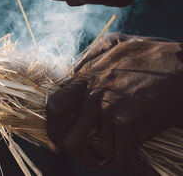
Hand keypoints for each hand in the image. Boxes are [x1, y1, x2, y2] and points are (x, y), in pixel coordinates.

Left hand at [46, 33, 182, 174]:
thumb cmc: (154, 55)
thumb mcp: (117, 43)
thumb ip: (92, 55)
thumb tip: (74, 69)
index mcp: (88, 76)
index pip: (56, 105)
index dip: (53, 127)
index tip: (57, 139)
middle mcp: (94, 94)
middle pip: (71, 138)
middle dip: (78, 154)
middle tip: (89, 157)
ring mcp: (110, 109)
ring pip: (101, 151)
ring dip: (111, 158)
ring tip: (122, 153)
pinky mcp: (129, 123)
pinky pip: (122, 157)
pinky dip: (131, 166)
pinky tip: (138, 164)